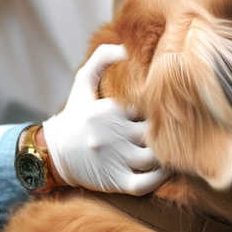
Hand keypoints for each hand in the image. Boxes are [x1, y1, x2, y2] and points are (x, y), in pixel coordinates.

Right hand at [40, 45, 168, 194]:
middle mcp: (113, 135)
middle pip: (155, 132)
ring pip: (155, 157)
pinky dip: (160, 178)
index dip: (160, 105)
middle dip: (167, 130)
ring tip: (174, 147)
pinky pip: (146, 183)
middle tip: (177, 128)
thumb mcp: (82, 82)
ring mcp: (115, 160)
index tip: (166, 105)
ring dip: (167, 153)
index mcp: (109, 110)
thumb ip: (101, 59)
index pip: (148, 106)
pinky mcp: (116, 181)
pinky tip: (164, 169)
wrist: (53, 153)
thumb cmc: (73, 115)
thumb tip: (125, 49)